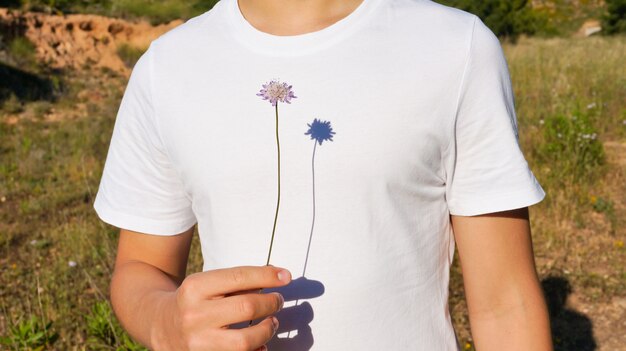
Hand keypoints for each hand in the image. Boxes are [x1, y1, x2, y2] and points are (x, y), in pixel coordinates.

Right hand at [152, 265, 291, 350]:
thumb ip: (238, 280)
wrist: (159, 325)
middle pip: (247, 307)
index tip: (285, 276)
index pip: (239, 277)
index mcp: (195, 288)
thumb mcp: (207, 283)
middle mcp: (194, 315)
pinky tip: (261, 345)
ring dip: (267, 330)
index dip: (267, 276)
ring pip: (246, 340)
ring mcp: (197, 343)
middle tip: (277, 301)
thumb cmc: (193, 300)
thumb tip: (277, 276)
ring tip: (272, 322)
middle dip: (270, 303)